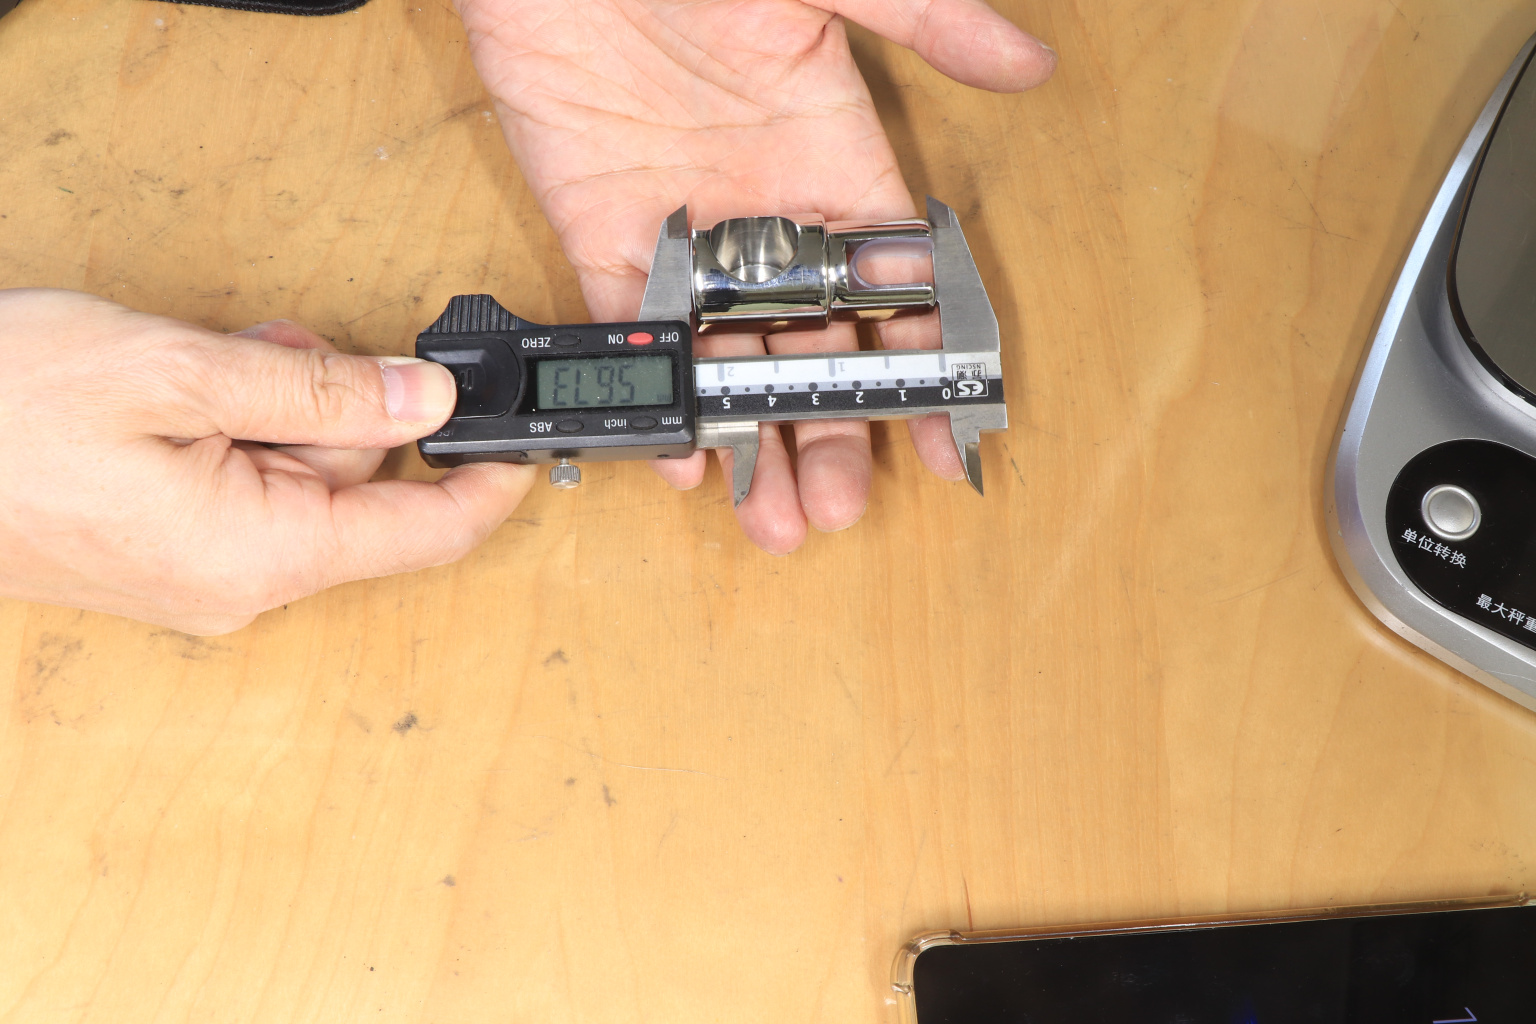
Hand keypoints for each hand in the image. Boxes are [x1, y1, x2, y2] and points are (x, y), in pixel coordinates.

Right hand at [0, 289, 534, 633]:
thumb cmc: (1, 415)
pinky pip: (247, 484)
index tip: (524, 442)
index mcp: (263, 555)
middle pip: (359, 490)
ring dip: (281, 407)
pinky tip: (188, 391)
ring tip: (205, 367)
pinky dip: (240, 428)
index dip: (485, 484)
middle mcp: (241, 582)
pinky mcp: (167, 552)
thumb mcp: (182, 376)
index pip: (424, 535)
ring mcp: (201, 572)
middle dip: (342, 408)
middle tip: (279, 353)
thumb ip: (322, 390)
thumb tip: (427, 398)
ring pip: (301, 476)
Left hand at [456, 0, 1052, 552]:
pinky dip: (661, 393)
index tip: (946, 436)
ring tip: (776, 516)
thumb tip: (1028, 61)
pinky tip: (686, 457)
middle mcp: (770, 216)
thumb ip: (926, 20)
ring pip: (732, 361)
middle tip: (842, 504)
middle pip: (814, 350)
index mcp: (835, 162)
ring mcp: (689, 235)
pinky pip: (641, 332)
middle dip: (832, 430)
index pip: (897, 289)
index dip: (924, 368)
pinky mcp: (608, 237)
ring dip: (754, 440)